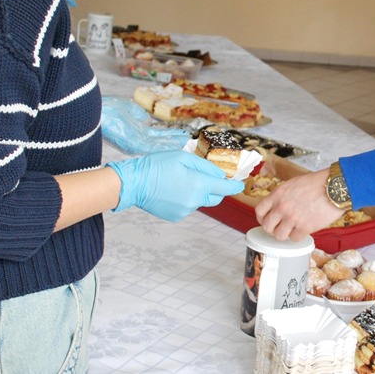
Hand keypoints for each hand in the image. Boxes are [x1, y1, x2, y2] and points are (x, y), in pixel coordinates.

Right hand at [107, 151, 243, 220]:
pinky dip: (187, 199)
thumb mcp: (183, 158)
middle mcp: (195, 200)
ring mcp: (185, 210)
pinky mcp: (176, 216)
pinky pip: (189, 207)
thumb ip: (205, 166)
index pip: (225, 188)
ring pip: (201, 201)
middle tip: (207, 177)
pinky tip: (173, 190)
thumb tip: (220, 174)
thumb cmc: (156, 166)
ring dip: (198, 193)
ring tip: (181, 181)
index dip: (235, 186)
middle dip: (216, 188)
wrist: (134, 183)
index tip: (240, 184)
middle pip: (216, 197)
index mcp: (198, 184)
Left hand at [255, 168, 344, 240]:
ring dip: (285, 234)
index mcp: (278, 195)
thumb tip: (276, 207)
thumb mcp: (293, 184)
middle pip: (267, 226)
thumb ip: (282, 196)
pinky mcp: (304, 228)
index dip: (262, 218)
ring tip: (292, 228)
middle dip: (273, 228)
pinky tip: (303, 229)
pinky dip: (298, 236)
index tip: (267, 220)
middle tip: (281, 226)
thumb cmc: (318, 183)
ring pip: (279, 236)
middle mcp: (282, 207)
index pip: (259, 211)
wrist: (335, 188)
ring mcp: (292, 219)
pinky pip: (294, 239)